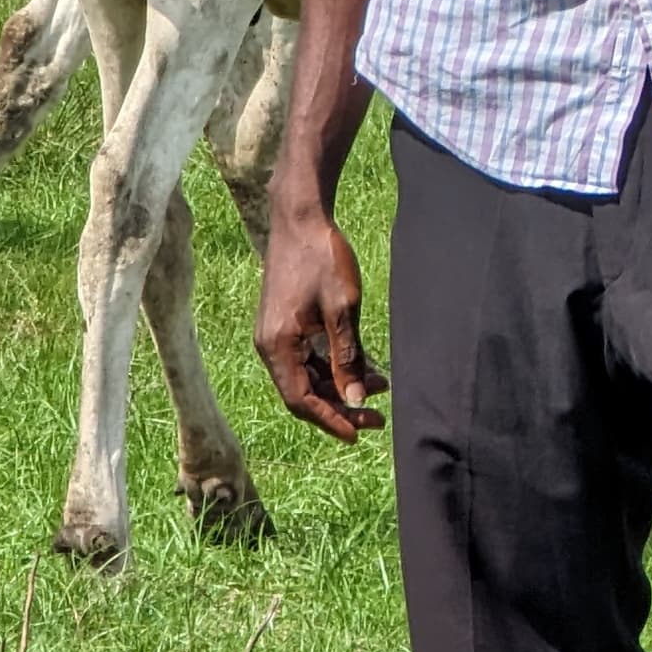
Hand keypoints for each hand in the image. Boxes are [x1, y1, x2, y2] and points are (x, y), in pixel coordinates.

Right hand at [256, 202, 386, 439]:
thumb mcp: (342, 308)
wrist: (300, 218)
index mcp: (277, 346)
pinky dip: (334, 366)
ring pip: (308, 376)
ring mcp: (276, 335)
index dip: (330, 419)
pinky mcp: (286, 325)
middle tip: (377, 417)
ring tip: (381, 389)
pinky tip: (365, 367)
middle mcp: (270, 346)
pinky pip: (308, 358)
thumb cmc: (322, 258)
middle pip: (303, 392)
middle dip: (340, 406)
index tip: (359, 432)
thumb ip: (348, 357)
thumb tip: (356, 398)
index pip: (300, 400)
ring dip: (340, 386)